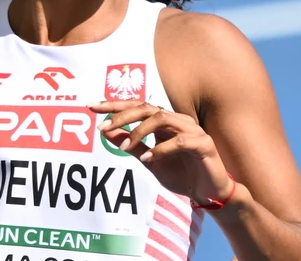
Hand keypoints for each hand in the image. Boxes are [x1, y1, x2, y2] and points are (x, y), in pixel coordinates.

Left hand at [89, 100, 233, 204]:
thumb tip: (107, 132)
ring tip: (124, 147)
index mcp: (164, 122)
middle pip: (146, 108)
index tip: (91, 106)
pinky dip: (161, 149)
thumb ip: (131, 145)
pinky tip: (148, 159)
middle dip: (122, 115)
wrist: (209, 194)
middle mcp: (177, 120)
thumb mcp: (149, 161)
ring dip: (139, 131)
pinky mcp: (204, 144)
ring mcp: (192, 129)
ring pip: (161, 118)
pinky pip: (180, 141)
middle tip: (103, 127)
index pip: (136, 107)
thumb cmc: (181, 175)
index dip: (114, 105)